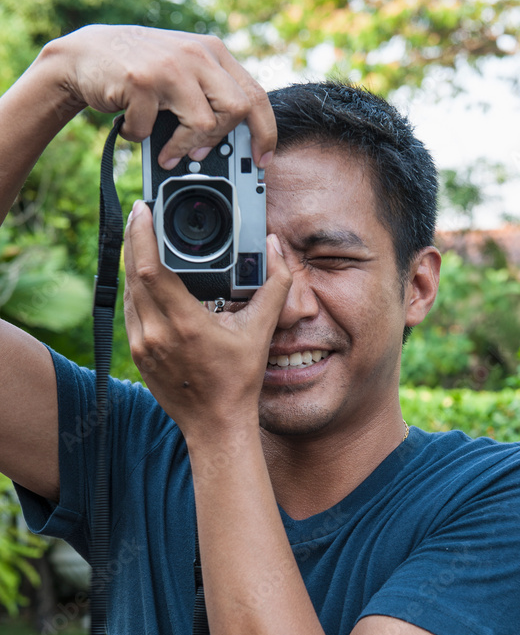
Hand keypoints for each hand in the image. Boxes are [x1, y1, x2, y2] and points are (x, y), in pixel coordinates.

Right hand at [49, 25, 275, 167]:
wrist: (81, 55)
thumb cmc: (137, 73)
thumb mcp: (182, 73)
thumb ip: (208, 96)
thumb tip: (232, 146)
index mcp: (213, 52)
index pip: (255, 94)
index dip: (264, 131)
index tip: (262, 159)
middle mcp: (197, 53)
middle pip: (238, 109)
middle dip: (220, 140)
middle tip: (199, 154)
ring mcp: (170, 64)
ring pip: (204, 123)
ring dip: (182, 147)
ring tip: (164, 150)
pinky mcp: (142, 80)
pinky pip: (154, 129)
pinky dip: (139, 137)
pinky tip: (129, 125)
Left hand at [123, 199, 291, 441]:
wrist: (215, 424)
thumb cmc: (237, 381)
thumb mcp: (260, 331)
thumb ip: (274, 286)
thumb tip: (275, 248)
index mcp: (185, 324)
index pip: (150, 268)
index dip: (142, 235)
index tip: (143, 210)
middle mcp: (156, 333)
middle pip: (132, 273)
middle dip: (135, 239)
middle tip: (143, 215)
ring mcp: (142, 344)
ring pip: (128, 291)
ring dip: (133, 262)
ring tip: (143, 239)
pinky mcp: (137, 353)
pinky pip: (130, 311)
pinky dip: (135, 288)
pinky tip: (145, 277)